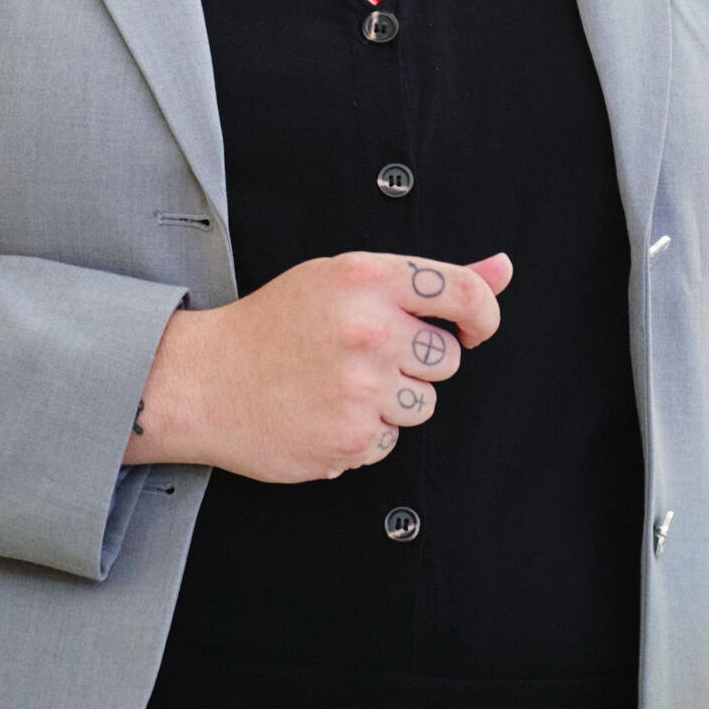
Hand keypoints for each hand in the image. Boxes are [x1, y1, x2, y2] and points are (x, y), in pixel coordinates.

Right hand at [125, 250, 511, 481]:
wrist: (205, 379)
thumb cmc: (275, 324)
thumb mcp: (343, 278)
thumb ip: (427, 279)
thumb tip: (503, 268)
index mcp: (366, 278)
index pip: (465, 292)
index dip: (485, 314)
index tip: (478, 327)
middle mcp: (368, 329)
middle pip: (448, 357)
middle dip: (419, 359)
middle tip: (368, 352)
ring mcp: (360, 388)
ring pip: (426, 403)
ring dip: (396, 399)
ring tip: (343, 382)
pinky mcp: (349, 439)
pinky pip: (391, 440)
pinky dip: (367, 431)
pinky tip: (328, 410)